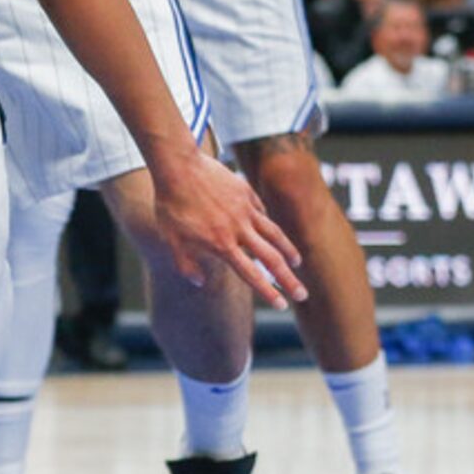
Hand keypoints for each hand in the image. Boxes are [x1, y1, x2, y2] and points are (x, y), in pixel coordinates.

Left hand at [151, 152, 306, 309]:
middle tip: (302, 294)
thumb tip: (199, 282)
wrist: (178, 167)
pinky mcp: (245, 192)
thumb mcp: (171, 239)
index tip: (282, 305)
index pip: (251, 275)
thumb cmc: (171, 205)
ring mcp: (245, 210)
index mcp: (222, 244)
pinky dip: (266, 222)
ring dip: (288, 250)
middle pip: (272, 259)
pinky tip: (269, 229)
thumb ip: (185, 264)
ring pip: (274, 234)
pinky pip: (261, 211)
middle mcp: (239, 229)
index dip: (268, 292)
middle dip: (289, 280)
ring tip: (297, 263)